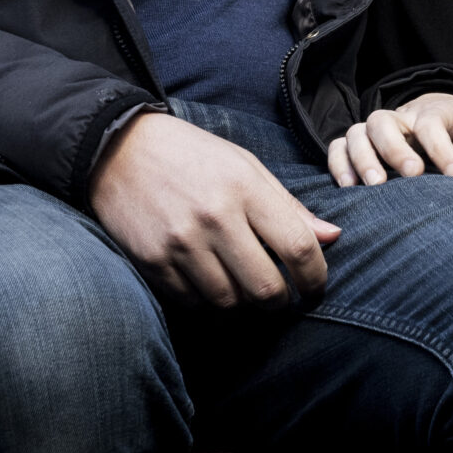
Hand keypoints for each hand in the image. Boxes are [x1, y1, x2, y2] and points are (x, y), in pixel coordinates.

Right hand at [89, 111, 339, 309]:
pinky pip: (192, 302)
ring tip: (240, 284)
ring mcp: (181, 242)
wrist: (120, 149)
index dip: (316, 277)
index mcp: (245, 188)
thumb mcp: (246, 166)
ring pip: (229, 302)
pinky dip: (206, 300)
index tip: (316, 287)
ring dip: (242, 302)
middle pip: (265, 288)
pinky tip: (206, 279)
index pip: (298, 247)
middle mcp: (215, 217)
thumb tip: (331, 237)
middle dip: (281, 301)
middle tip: (280, 296)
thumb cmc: (193, 155)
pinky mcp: (153, 261)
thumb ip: (288, 205)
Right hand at [325, 92, 452, 189]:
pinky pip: (337, 148)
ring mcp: (374, 131)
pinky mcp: (358, 145)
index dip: (442, 149)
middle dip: (396, 149)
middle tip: (413, 175)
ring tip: (376, 186)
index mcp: (433, 112)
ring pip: (357, 133)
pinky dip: (339, 164)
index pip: (432, 124)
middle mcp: (399, 118)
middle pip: (384, 122)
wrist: (442, 120)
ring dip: (363, 159)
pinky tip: (349, 188)